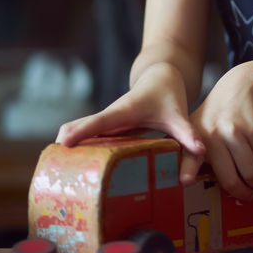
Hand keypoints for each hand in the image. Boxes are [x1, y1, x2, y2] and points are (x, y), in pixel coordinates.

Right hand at [55, 61, 203, 165]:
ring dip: (64, 149)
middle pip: (77, 128)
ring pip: (76, 132)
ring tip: (54, 175)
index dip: (81, 131)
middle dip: (64, 146)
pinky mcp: (104, 128)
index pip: (99, 122)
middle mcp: (109, 117)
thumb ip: (187, 133)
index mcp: (124, 112)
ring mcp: (104, 123)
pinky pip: (83, 137)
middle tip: (52, 171)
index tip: (63, 143)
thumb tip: (200, 150)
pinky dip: (73, 148)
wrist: (160, 77)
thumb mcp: (178, 114)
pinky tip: (68, 169)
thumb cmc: (167, 95)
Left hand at [188, 61, 252, 201]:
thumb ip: (195, 151)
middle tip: (247, 196)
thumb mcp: (199, 125)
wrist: (243, 85)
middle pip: (229, 177)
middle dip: (241, 192)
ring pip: (250, 171)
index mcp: (196, 137)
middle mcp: (213, 134)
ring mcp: (235, 131)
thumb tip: (191, 183)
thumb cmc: (219, 112)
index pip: (190, 157)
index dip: (188, 171)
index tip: (186, 182)